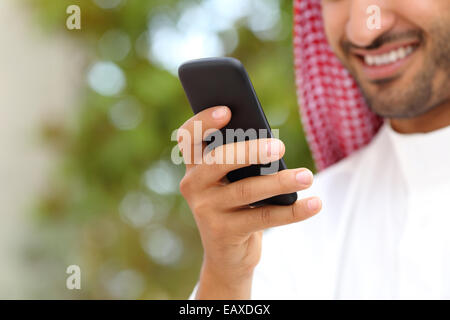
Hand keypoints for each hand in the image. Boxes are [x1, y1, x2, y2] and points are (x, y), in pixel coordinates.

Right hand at [177, 106, 321, 298]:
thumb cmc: (235, 205)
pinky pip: (262, 218)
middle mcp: (193, 185)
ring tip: (307, 176)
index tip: (227, 110)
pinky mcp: (223, 233)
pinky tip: (314, 203)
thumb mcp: (232, 181)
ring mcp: (206, 210)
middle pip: (219, 160)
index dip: (203, 122)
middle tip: (280, 147)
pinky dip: (292, 211)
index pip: (188, 137)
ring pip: (246, 190)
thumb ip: (241, 161)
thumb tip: (273, 145)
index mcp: (195, 166)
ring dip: (280, 182)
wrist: (227, 254)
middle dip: (250, 150)